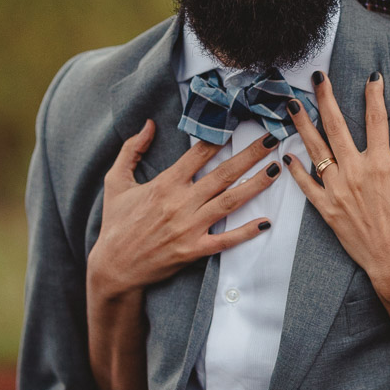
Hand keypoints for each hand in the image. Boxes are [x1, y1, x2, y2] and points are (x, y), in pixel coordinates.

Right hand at [90, 120, 281, 296]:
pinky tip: (265, 222)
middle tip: (272, 139)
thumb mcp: (116, 182)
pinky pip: (225, 239)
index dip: (221, 136)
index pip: (199, 153)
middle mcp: (180, 203)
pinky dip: (246, 231)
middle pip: (223, 174)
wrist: (113, 267)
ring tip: (276, 169)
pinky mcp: (194, 250)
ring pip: (230, 202)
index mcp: (165, 183)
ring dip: (256, 185)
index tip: (239, 122)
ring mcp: (189, 227)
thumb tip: (148, 124)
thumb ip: (131, 150)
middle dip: (250, 155)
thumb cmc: (116, 224)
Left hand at [286, 72, 389, 295]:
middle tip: (317, 78)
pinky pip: (306, 186)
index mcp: (382, 165)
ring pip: (315, 150)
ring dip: (303, 125)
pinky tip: (287, 154)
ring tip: (292, 105)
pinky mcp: (327, 210)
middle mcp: (355, 173)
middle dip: (326, 98)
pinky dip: (295, 169)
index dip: (374, 94)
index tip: (371, 77)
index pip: (376, 120)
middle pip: (336, 127)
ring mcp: (337, 191)